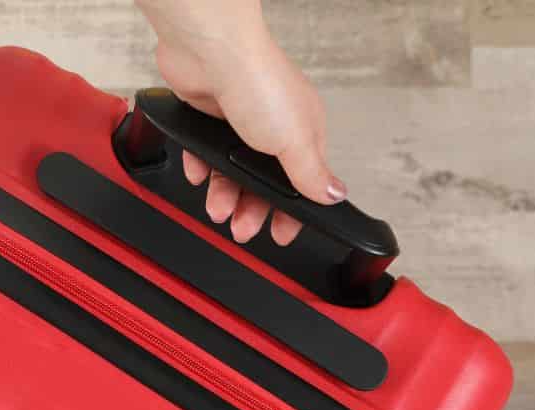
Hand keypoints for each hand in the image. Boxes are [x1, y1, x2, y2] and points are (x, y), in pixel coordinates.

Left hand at [135, 0, 344, 244]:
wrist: (211, 51)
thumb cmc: (258, 82)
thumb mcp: (295, 139)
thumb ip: (311, 173)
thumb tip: (335, 195)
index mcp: (303, 129)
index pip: (302, 181)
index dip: (292, 211)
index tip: (281, 234)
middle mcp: (273, 124)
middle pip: (263, 181)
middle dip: (253, 209)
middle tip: (242, 229)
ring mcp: (239, 119)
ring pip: (232, 169)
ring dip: (225, 194)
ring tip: (217, 210)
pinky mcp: (208, 114)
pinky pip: (204, 150)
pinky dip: (201, 167)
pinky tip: (199, 175)